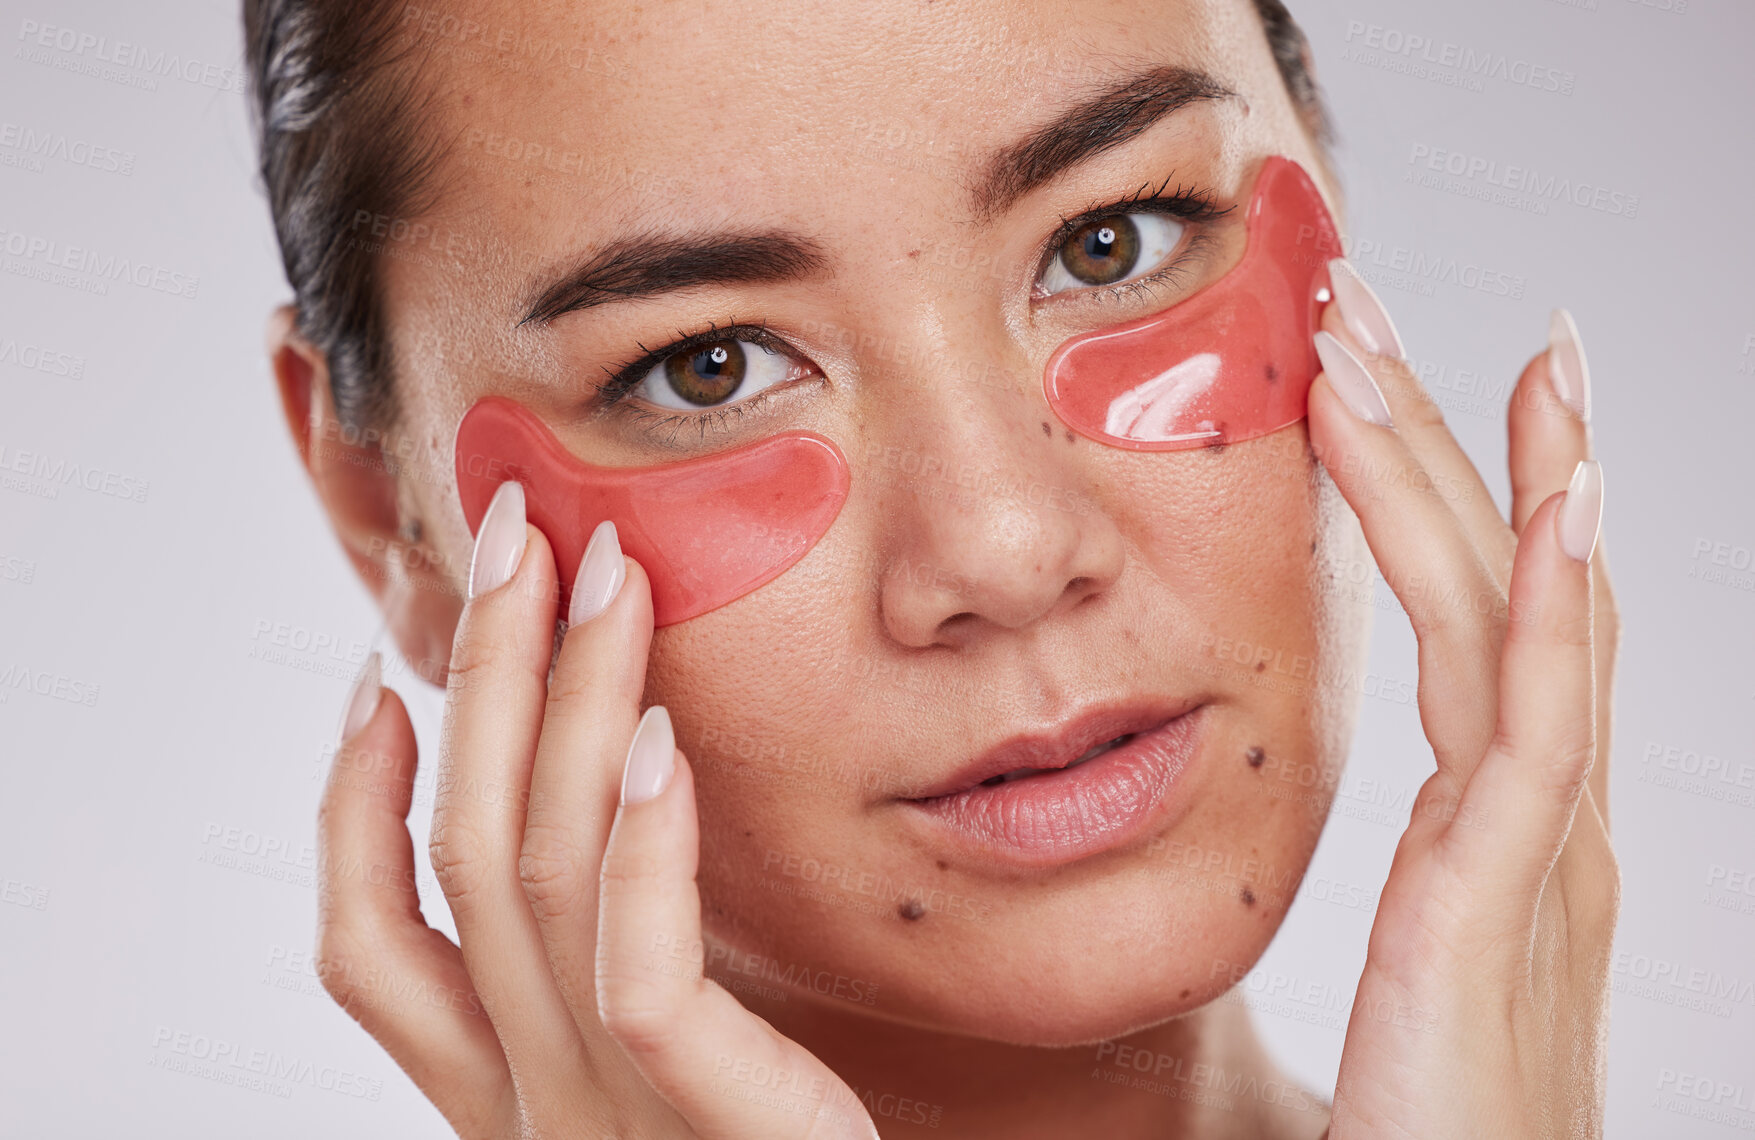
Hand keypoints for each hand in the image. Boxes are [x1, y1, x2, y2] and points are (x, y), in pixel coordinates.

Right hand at [316, 487, 877, 1138]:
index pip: (373, 945)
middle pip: (460, 857)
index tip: (378, 677)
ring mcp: (605, 1121)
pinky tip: (661, 738)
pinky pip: (641, 979)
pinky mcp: (713, 1130)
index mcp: (508, 1091)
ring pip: (536, 883)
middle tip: (512, 531)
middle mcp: (531, 1105)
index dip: (350, 807)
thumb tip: (616, 822)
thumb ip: (630, 974)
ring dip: (562, 707)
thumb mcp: (682, 1067)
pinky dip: (642, 853)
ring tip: (599, 572)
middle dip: (479, 678)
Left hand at [1309, 267, 1620, 1138]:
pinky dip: (1553, 613)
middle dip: (1453, 436)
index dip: (1447, 490)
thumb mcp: (1424, 956)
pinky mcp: (1505, 898)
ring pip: (1524, 620)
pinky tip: (1561, 512)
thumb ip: (1430, 872)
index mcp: (1508, 815)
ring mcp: (1540, 846)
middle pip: (1506, 582)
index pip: (1481, 614)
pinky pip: (1537, 728)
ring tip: (1494, 349)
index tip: (1388, 378)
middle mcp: (1541, 809)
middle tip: (1385, 308)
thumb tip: (1399, 817)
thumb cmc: (1437, 1113)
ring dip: (1503, 476)